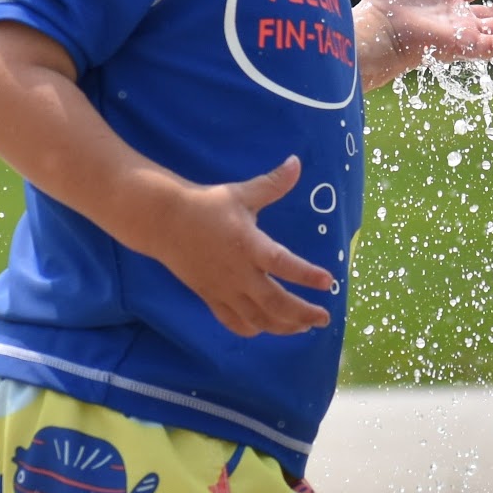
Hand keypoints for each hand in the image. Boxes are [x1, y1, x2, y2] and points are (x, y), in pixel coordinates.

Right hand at [155, 156, 333, 337]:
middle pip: (274, 302)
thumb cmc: (207, 205)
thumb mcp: (241, 193)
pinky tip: (267, 328)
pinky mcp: (210, 297)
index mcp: (248, 244)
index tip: (328, 281)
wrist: (164, 222)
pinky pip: (233, 321)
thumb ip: (272, 184)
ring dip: (283, 326)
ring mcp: (224, 288)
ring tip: (303, 327)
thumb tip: (296, 162)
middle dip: (302, 313)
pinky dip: (252, 329)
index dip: (306, 274)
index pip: (282, 263)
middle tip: (324, 318)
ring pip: (257, 318)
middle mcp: (238, 272)